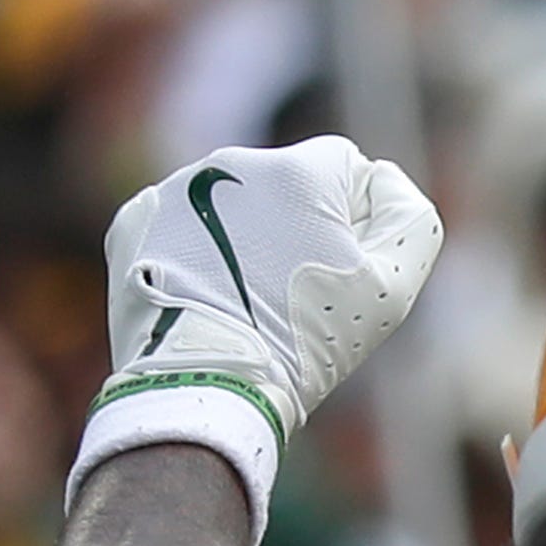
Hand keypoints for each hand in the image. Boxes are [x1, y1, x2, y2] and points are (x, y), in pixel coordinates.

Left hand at [68, 137, 441, 545]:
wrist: (210, 381)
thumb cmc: (310, 339)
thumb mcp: (393, 286)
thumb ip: (410, 217)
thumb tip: (382, 180)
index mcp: (298, 170)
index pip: (345, 164)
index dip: (353, 215)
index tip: (342, 265)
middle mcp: (231, 164)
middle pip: (286, 182)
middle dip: (297, 224)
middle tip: (295, 292)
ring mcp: (176, 189)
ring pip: (232, 202)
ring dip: (246, 237)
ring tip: (246, 299)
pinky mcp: (135, 221)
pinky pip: (182, 224)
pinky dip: (196, 253)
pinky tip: (206, 295)